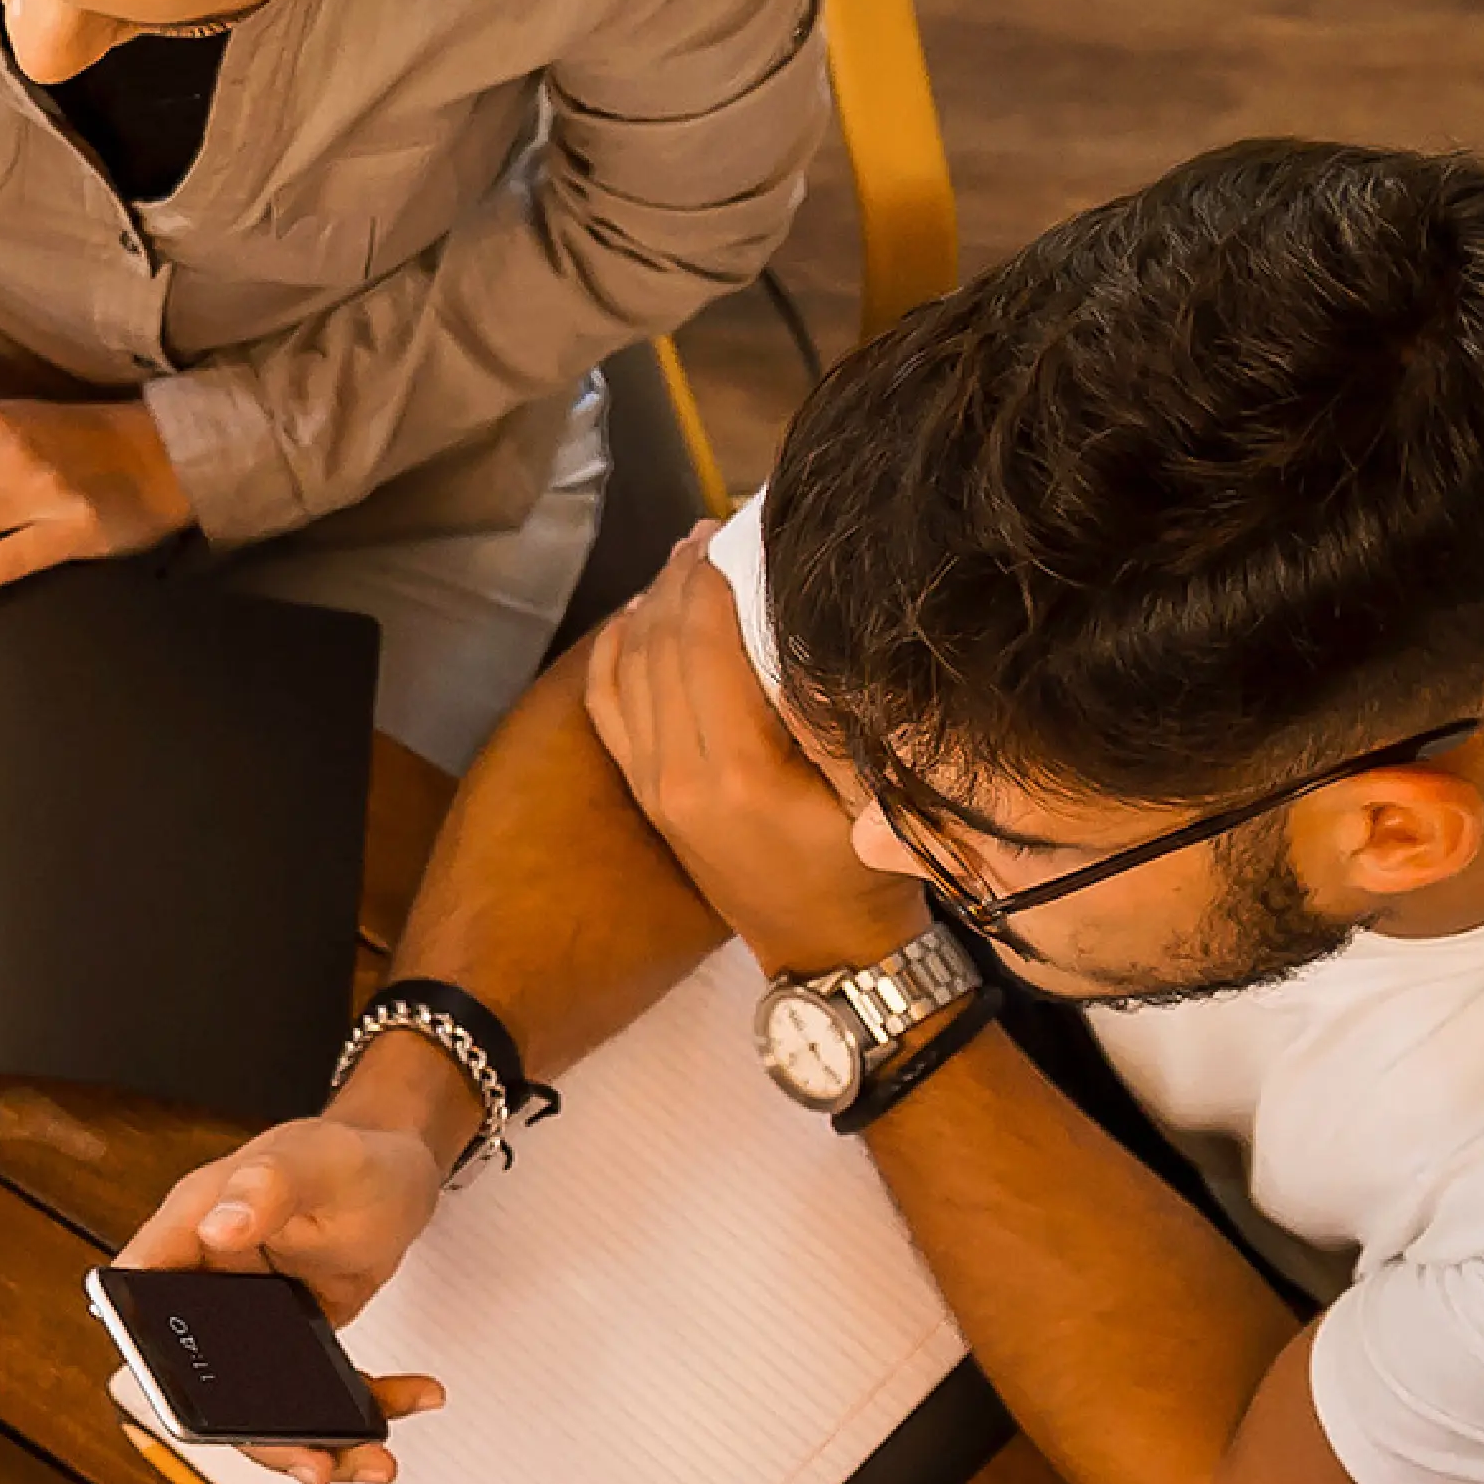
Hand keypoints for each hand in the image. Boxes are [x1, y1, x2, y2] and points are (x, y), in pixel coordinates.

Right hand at [112, 1122, 451, 1483]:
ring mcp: (249, 1317)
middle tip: (312, 1460)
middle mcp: (211, 1279)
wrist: (403, 1172)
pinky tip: (407, 1399)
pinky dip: (363, 1408)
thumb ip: (267, 1186)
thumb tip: (217, 1226)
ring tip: (371, 1455)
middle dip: (259, 1434)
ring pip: (259, 1403)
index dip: (144, 1352)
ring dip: (318, 1439)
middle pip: (201, 1376)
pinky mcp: (292, 1341)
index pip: (138, 1293)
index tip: (184, 1405)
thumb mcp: (318, 1162)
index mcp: (193, 1228)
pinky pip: (312, 1394)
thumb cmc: (354, 1153)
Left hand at [576, 517, 925, 975]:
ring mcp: (653, 787)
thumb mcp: (874, 795)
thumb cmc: (867, 875)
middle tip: (712, 530)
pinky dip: (616, 654)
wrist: (828, 957)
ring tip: (684, 560)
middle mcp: (676, 775)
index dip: (715, 576)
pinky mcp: (648, 796)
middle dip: (683, 577)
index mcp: (734, 771)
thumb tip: (807, 621)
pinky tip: (639, 617)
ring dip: (651, 607)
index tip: (738, 526)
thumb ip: (835, 714)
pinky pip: (609, 708)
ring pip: (627, 669)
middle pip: (659, 644)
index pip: (703, 641)